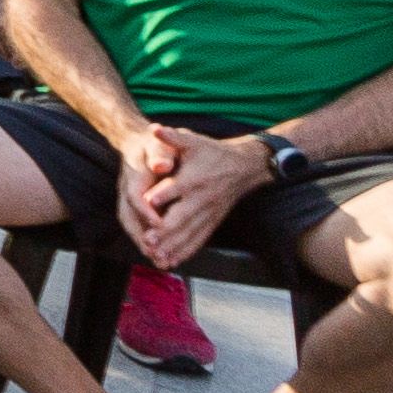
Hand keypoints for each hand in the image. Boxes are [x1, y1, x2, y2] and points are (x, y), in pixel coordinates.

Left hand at [119, 124, 268, 265]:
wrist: (245, 166)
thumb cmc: (212, 152)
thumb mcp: (192, 140)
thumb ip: (172, 137)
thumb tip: (154, 129)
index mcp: (193, 178)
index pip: (175, 188)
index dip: (161, 195)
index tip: (147, 203)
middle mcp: (201, 198)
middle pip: (181, 216)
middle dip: (165, 230)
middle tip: (149, 241)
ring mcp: (208, 213)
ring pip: (189, 233)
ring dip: (172, 246)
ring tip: (156, 257)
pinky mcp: (212, 222)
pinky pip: (198, 239)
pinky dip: (185, 251)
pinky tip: (171, 262)